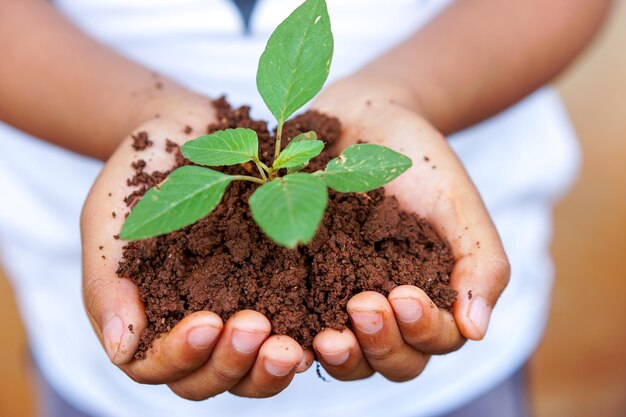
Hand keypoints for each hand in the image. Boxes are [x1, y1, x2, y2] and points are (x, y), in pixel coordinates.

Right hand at [81, 99, 312, 399]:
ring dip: (273, 366)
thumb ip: (108, 285)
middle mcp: (200, 329)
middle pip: (215, 379)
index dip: (182, 356)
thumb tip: (121, 348)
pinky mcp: (279, 289)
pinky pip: (297, 324)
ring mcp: (242, 312)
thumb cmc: (137, 177)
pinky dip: (309, 335)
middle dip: (235, 365)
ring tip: (293, 346)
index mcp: (152, 323)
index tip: (205, 323)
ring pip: (256, 368)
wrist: (187, 133)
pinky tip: (326, 327)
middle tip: (256, 330)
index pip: (160, 368)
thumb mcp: (108, 224)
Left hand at [309, 74, 509, 380]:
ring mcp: (342, 302)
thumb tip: (478, 331)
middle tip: (362, 307)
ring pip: (348, 356)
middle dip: (380, 344)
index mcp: (432, 299)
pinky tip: (278, 322)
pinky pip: (297, 321)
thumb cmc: (421, 162)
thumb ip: (480, 263)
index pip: (437, 339)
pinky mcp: (301, 286)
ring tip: (325, 335)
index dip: (423, 330)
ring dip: (341, 354)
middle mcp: (389, 312)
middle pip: (392, 361)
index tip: (404, 295)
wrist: (367, 121)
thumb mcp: (458, 206)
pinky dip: (293, 331)